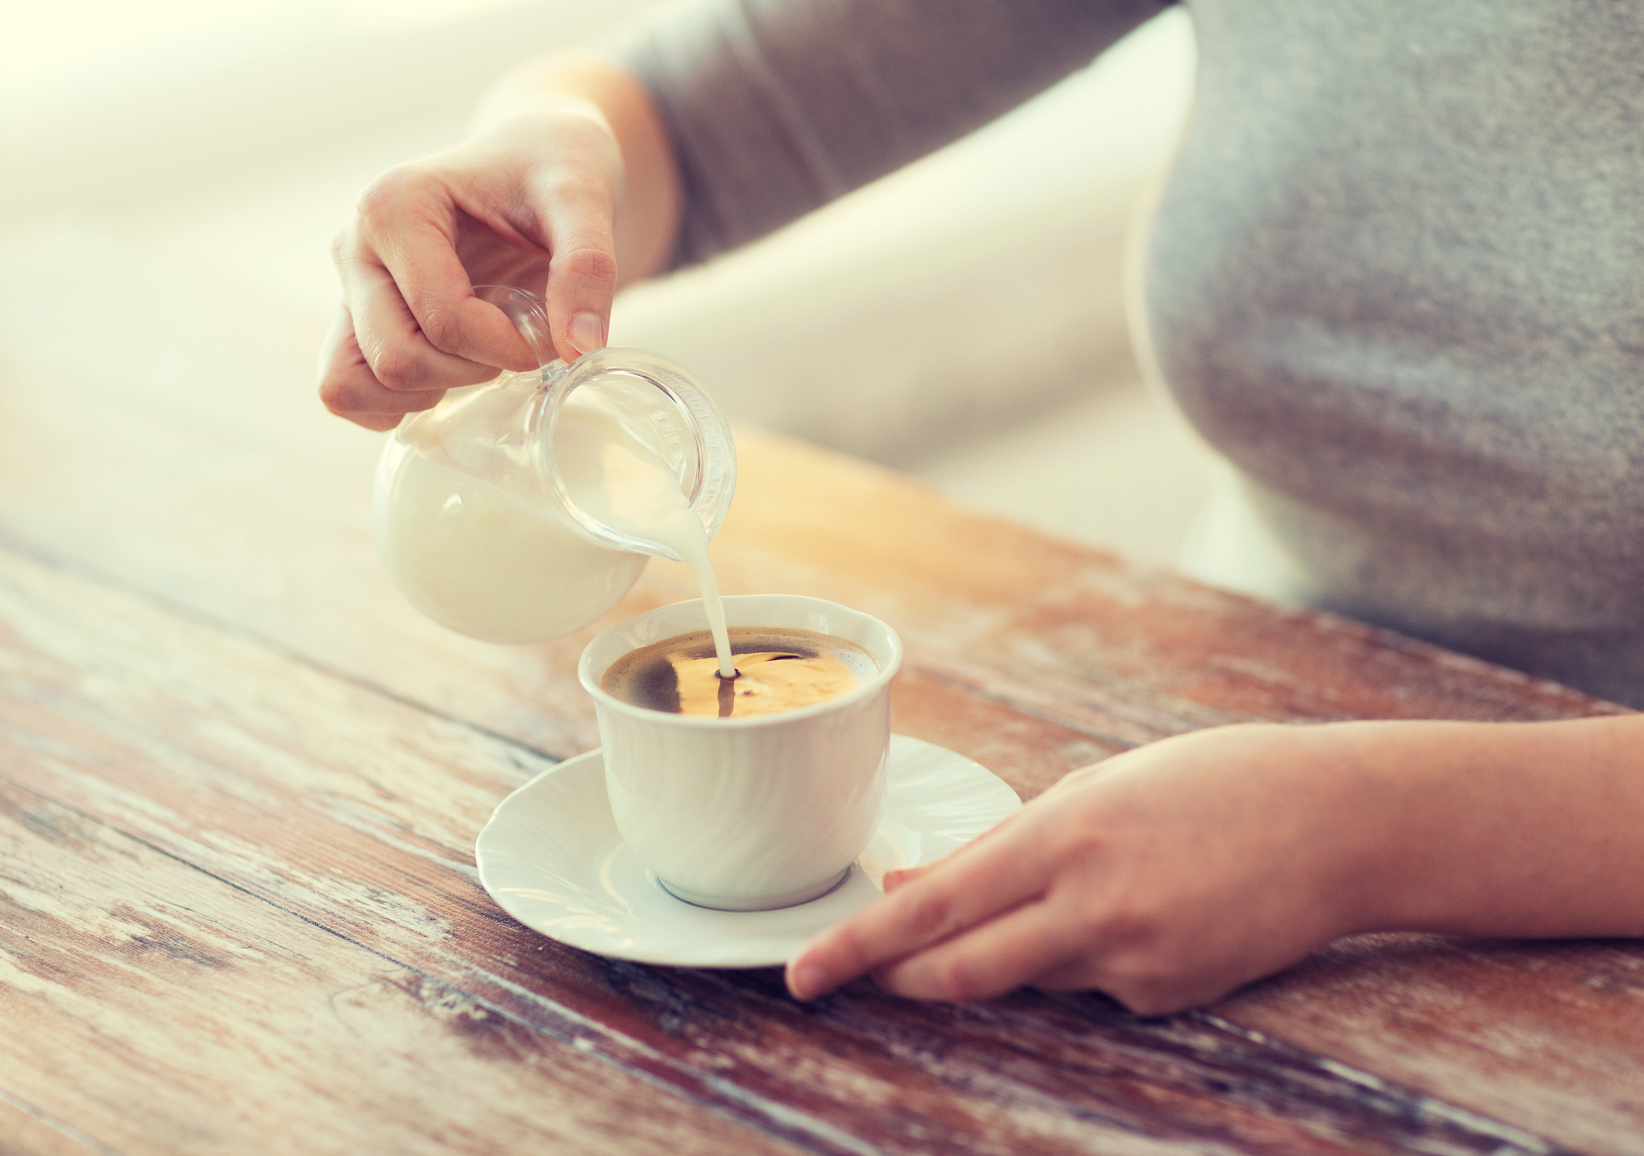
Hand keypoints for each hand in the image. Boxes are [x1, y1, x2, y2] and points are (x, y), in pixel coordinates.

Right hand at [319, 102, 622, 430]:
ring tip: (478, 361)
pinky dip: (395, 406)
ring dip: (424, 394)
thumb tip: (581, 346)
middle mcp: (355, 246)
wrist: (535, 163)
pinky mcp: (356, 319)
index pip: (442, 318)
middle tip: (515, 347)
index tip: (548, 335)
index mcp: (395, 206)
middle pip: (392, 358)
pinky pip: (347, 391)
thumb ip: (588, 264)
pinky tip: (451, 375)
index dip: (507, 347)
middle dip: (469, 373)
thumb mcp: (584, 197)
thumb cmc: (551, 169)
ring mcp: (350, 287)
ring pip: (350, 383)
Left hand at [785, 723, 1372, 1013]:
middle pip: (959, 972)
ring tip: (1107, 882)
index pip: (933, 908)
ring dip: (1024, 948)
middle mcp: (1090, 906)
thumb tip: (909, 885)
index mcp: (1062, 836)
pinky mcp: (1169, 1000)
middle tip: (862, 971)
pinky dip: (1094, 958)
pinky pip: (1094, 990)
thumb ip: (996, 847)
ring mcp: (1134, 963)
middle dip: (900, 977)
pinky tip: (1158, 908)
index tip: (803, 973)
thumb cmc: (1210, 783)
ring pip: (1029, 979)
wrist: (1340, 821)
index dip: (859, 945)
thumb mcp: (1094, 791)